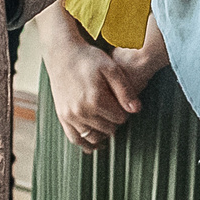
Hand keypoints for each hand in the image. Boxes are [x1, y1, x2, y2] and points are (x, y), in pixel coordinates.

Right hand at [44, 29, 142, 149]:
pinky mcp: (62, 116)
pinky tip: (94, 144)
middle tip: (114, 109)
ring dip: (102, 133)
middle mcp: (82, 111)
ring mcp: (70, 116)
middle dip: (114, 122)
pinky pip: (75, 139)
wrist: (63, 54)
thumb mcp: (112, 68)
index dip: (124, 112)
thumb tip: (136, 110)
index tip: (122, 103)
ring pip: (93, 137)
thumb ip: (125, 90)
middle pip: (108, 129)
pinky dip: (85, 144)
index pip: (120, 119)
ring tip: (107, 124)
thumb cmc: (89, 59)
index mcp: (96, 100)